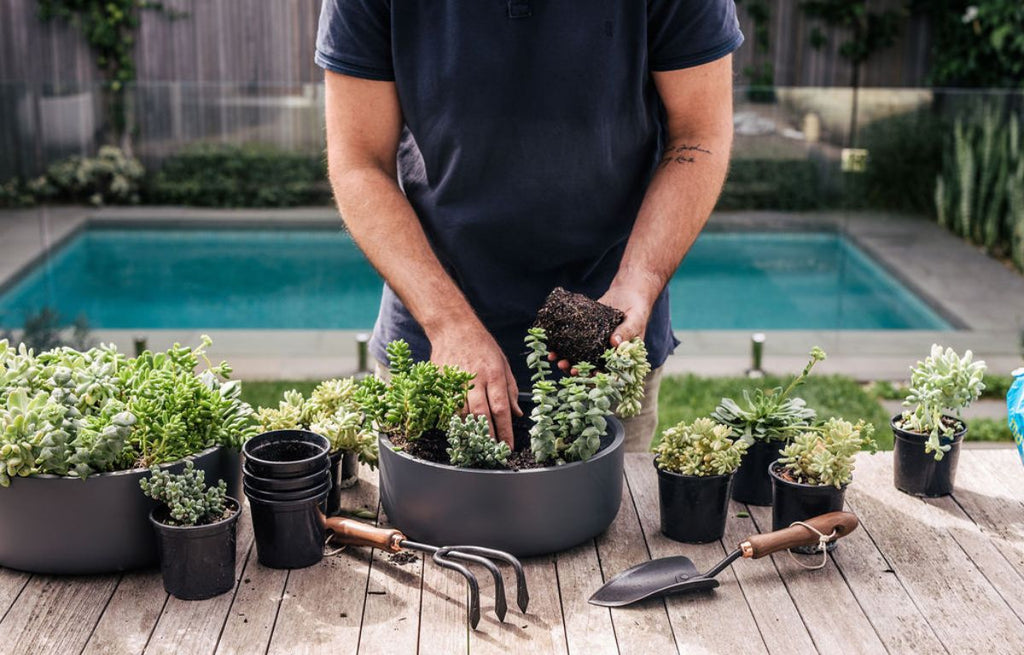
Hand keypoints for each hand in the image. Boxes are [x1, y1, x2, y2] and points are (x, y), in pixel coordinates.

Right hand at [429, 322, 521, 448]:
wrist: (452, 327)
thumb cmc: (482, 345)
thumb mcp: (503, 363)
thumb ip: (510, 389)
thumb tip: (517, 414)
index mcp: (494, 374)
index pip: (501, 409)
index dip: (505, 431)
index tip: (508, 447)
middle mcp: (475, 379)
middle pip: (481, 415)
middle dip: (487, 437)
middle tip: (492, 452)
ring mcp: (456, 381)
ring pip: (462, 414)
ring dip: (470, 431)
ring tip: (478, 445)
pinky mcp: (441, 382)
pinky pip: (448, 406)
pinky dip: (455, 420)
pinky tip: (460, 429)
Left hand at [549, 283, 652, 372]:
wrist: (628, 293)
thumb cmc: (638, 310)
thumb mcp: (635, 321)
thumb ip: (626, 332)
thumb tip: (614, 343)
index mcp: (620, 356)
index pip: (609, 372)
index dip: (598, 377)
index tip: (589, 376)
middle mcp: (606, 354)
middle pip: (590, 367)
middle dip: (577, 370)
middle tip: (566, 367)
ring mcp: (594, 345)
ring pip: (579, 357)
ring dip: (567, 360)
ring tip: (556, 359)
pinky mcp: (585, 334)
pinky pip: (573, 342)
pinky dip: (563, 346)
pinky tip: (552, 347)